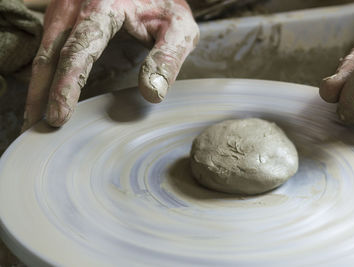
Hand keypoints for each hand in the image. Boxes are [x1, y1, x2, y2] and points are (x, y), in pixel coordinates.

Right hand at [23, 0, 198, 129]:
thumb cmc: (166, 6)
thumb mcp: (179, 29)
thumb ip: (167, 58)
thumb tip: (152, 94)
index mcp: (104, 5)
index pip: (78, 49)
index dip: (66, 85)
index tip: (59, 115)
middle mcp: (77, 4)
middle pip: (50, 53)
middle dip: (40, 93)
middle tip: (36, 128)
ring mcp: (67, 9)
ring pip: (43, 50)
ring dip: (37, 86)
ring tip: (35, 118)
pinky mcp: (66, 17)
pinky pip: (48, 46)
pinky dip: (45, 74)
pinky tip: (44, 94)